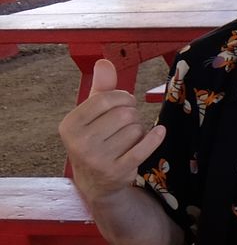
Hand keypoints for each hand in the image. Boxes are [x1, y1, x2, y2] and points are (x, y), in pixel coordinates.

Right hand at [59, 59, 165, 200]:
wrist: (96, 182)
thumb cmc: (95, 140)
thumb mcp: (91, 115)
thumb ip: (100, 88)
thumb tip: (104, 62)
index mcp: (69, 125)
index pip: (106, 100)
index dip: (123, 97)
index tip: (126, 102)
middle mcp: (80, 143)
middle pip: (124, 114)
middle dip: (132, 115)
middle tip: (127, 123)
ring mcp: (98, 160)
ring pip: (136, 129)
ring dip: (139, 130)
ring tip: (129, 138)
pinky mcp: (118, 171)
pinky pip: (144, 147)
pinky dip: (155, 137)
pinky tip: (159, 132)